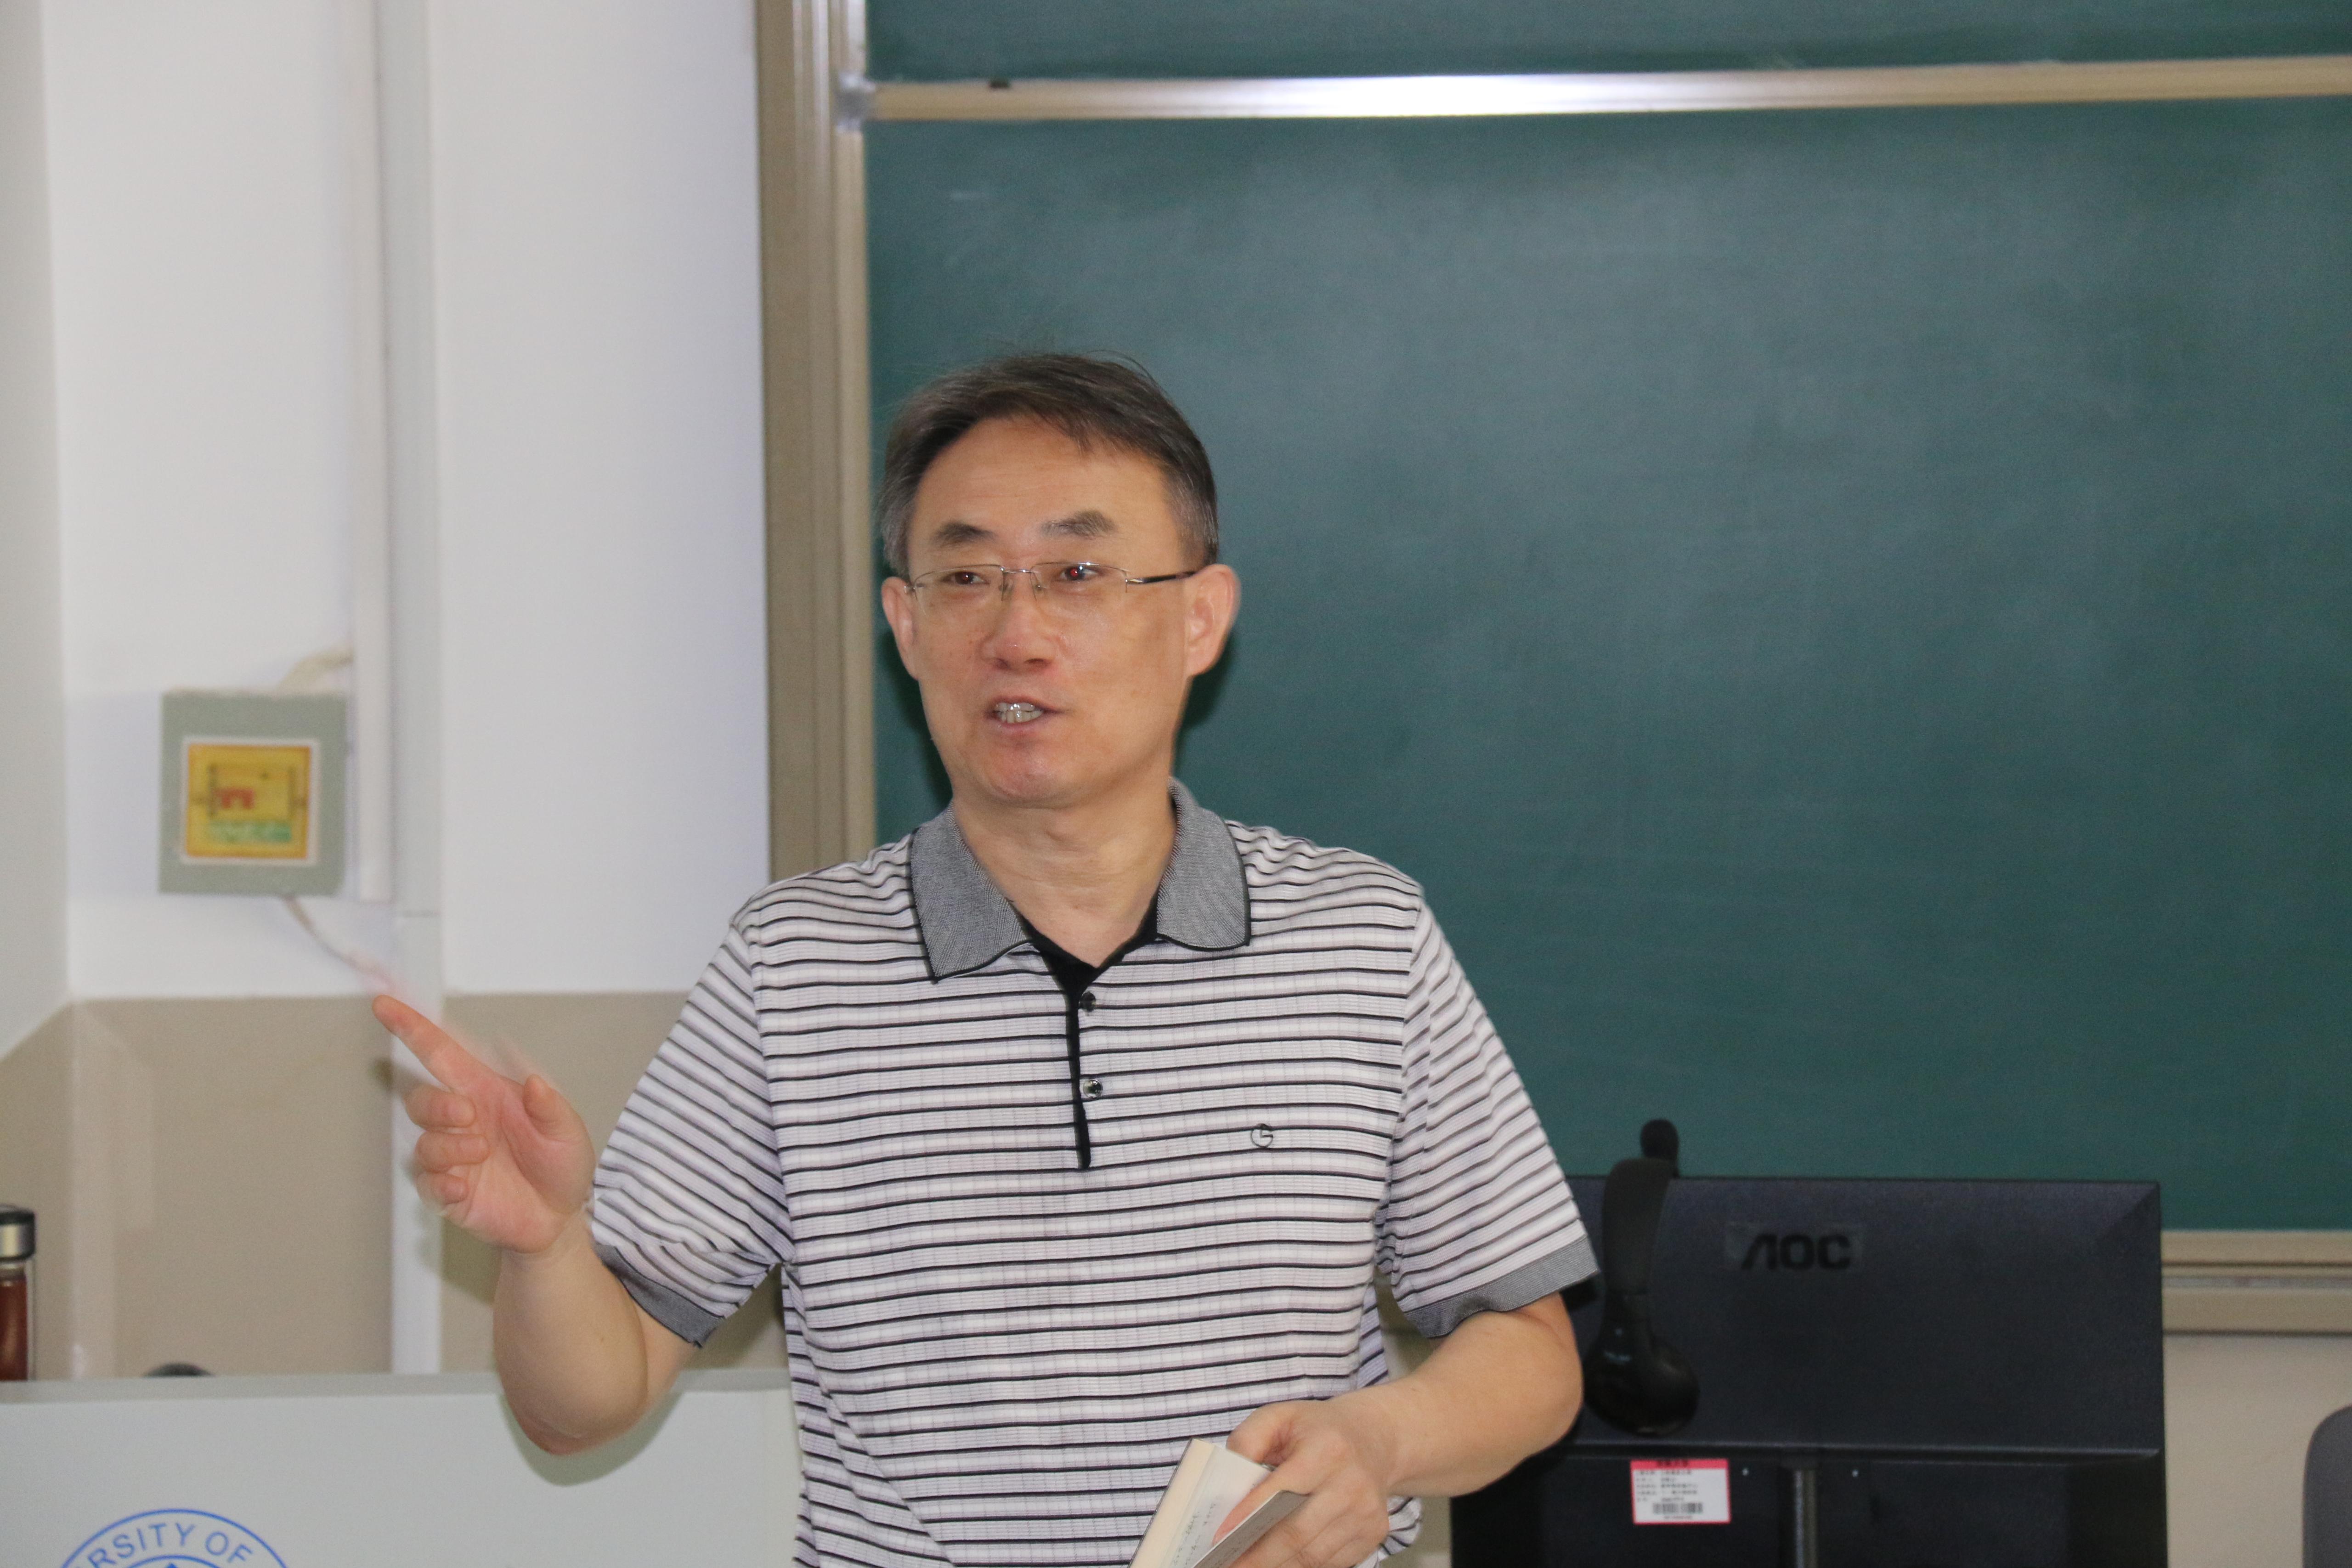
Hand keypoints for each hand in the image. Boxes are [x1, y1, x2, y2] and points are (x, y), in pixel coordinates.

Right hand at [378, 994, 593, 1256]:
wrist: (558, 1219)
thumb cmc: (561, 1165)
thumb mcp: (568, 1132)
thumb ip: (551, 1107)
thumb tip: (533, 1081)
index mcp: (487, 1092)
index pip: (442, 1053)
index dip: (413, 1028)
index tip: (384, 1006)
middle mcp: (464, 1121)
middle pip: (422, 1099)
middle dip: (437, 1104)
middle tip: (469, 1117)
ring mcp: (453, 1158)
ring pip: (424, 1143)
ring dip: (449, 1147)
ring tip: (483, 1155)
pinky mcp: (448, 1192)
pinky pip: (428, 1184)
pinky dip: (443, 1185)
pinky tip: (465, 1189)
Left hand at [1221, 1395, 1399, 1567]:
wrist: (1374, 1438)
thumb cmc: (1318, 1429)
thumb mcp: (1280, 1416)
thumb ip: (1248, 1440)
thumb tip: (1227, 1482)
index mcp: (1327, 1449)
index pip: (1281, 1490)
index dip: (1248, 1516)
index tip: (1220, 1537)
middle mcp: (1351, 1483)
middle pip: (1296, 1533)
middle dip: (1257, 1555)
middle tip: (1228, 1563)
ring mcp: (1366, 1512)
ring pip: (1312, 1554)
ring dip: (1277, 1565)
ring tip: (1248, 1565)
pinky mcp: (1373, 1532)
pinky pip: (1330, 1561)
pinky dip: (1301, 1564)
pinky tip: (1280, 1560)